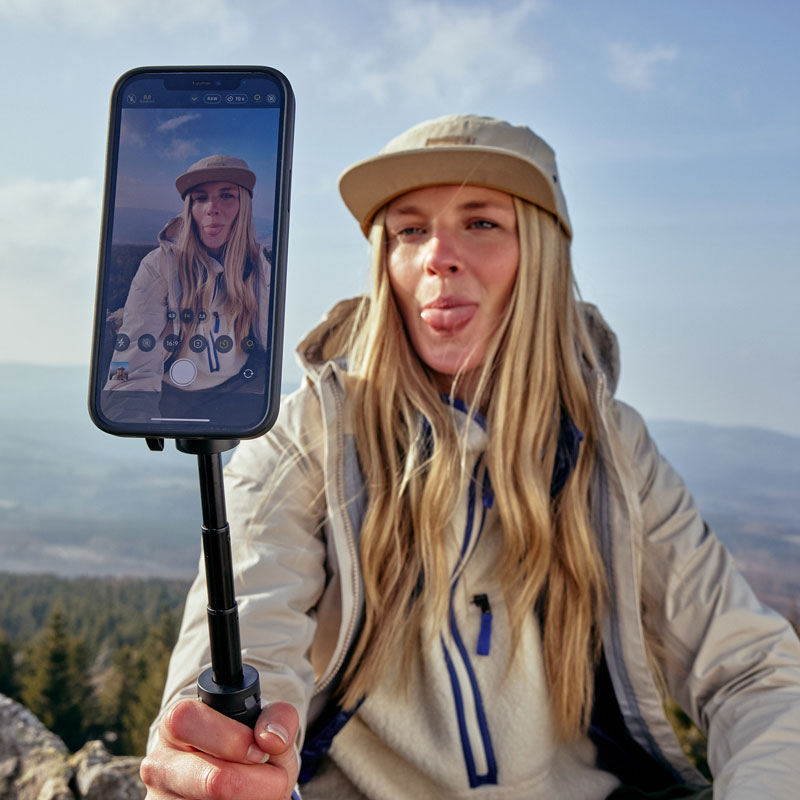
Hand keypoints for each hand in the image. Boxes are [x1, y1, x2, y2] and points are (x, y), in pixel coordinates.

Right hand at [141, 698, 299, 799]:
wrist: (240, 781)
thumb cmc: (250, 744)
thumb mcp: (265, 724)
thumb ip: (277, 717)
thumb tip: (271, 738)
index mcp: (177, 722)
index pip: (189, 723)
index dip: (233, 739)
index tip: (259, 752)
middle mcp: (160, 764)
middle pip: (212, 780)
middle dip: (256, 782)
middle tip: (274, 779)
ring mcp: (162, 799)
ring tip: (258, 791)